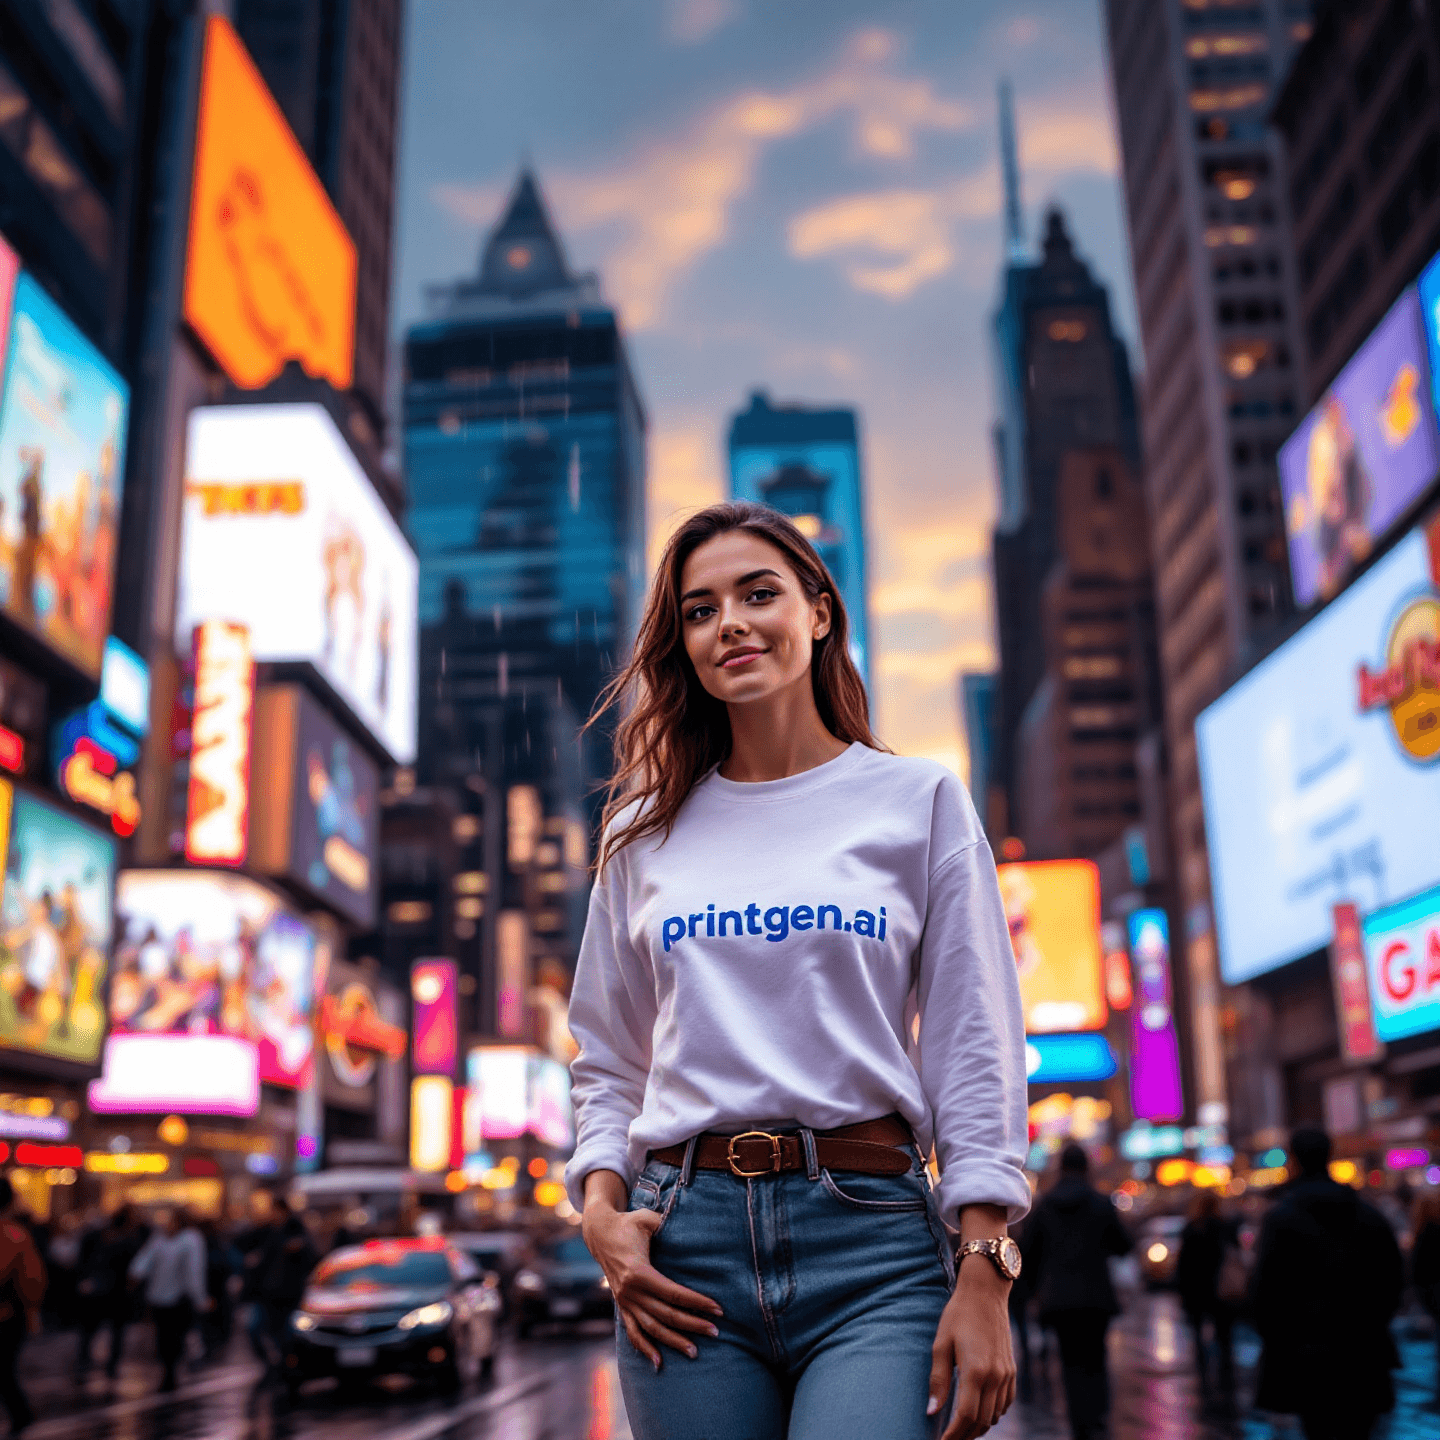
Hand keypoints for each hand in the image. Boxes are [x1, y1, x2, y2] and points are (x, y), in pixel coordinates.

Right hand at [582, 1171, 721, 1370]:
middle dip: (692, 1324)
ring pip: (651, 1328)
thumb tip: (690, 1226)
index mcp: (639, 1272)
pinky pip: (632, 1332)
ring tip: (695, 1351)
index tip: (717, 1309)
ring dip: (673, 1341)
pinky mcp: (622, 1305)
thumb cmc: (629, 1223)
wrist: (600, 1233)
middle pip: (666, 1315)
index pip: (674, 1293)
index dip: (697, 1302)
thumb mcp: (647, 1219)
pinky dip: (644, 1348)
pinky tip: (658, 1363)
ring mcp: (625, 1301)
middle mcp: (630, 1291)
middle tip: (715, 1332)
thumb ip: (666, 1223)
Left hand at [928, 1256, 1015, 1438]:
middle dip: (964, 1435)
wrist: (985, 1293)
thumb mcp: (941, 1344)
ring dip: (978, 1426)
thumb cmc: (958, 1315)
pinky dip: (993, 1414)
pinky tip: (980, 1412)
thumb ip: (938, 1380)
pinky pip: (1005, 1403)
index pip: (965, 1416)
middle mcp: (995, 1377)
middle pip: (981, 1421)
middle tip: (949, 1438)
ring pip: (994, 1415)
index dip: (953, 1434)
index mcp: (975, 1371)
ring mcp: (1006, 1374)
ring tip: (960, 1429)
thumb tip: (932, 1412)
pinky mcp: (1011, 1370)